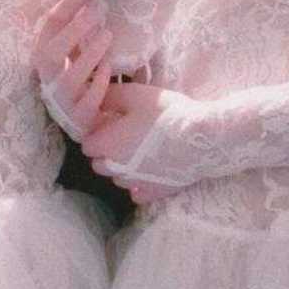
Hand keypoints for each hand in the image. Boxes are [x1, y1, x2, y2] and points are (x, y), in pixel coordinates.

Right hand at [33, 0, 114, 139]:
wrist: (83, 119)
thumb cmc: (78, 76)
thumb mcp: (72, 48)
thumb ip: (71, 24)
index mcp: (45, 56)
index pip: (52, 24)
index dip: (72, 2)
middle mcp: (48, 78)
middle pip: (50, 54)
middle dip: (72, 32)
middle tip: (96, 13)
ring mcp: (62, 101)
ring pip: (69, 79)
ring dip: (88, 55)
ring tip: (107, 36)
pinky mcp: (79, 119)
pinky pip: (86, 103)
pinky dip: (97, 84)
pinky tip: (108, 69)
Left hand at [81, 81, 188, 201]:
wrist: (200, 140)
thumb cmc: (166, 115)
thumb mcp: (136, 95)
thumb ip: (111, 97)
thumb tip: (97, 97)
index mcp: (107, 145)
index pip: (87, 145)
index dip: (96, 134)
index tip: (109, 125)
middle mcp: (115, 168)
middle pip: (99, 164)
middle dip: (106, 152)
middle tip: (125, 137)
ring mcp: (133, 184)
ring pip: (118, 178)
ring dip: (123, 168)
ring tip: (141, 152)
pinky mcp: (152, 193)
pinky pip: (137, 193)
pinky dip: (139, 184)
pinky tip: (151, 171)